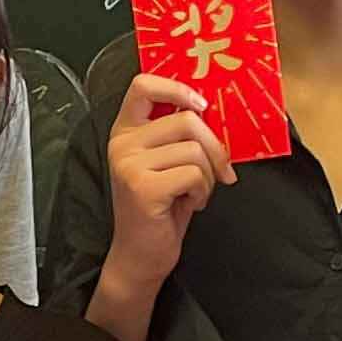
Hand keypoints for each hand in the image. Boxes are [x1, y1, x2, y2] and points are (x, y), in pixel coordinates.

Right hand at [103, 74, 233, 289]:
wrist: (141, 255)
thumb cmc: (161, 208)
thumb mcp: (167, 163)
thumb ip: (180, 135)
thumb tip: (216, 113)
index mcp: (126, 131)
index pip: (143, 85)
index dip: (177, 88)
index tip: (202, 105)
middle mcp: (122, 143)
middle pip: (187, 119)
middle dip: (215, 147)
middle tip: (219, 170)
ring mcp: (129, 164)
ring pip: (195, 149)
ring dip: (209, 175)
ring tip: (197, 192)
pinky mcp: (143, 187)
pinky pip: (194, 174)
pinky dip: (203, 191)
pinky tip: (191, 203)